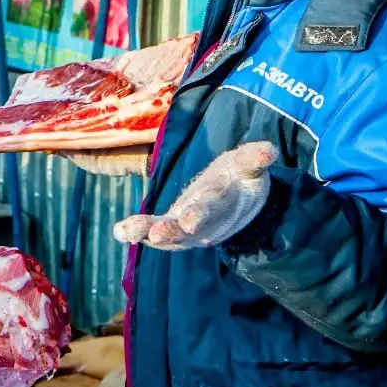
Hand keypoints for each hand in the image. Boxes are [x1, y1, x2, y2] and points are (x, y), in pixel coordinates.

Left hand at [114, 142, 277, 249]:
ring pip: (167, 234)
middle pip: (186, 229)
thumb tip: (268, 151)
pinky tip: (118, 232)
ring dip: (147, 234)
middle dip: (171, 231)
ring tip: (127, 232)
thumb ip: (255, 159)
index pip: (211, 208)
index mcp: (223, 201)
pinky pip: (154, 232)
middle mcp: (204, 220)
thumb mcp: (250, 164)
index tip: (188, 222)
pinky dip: (135, 233)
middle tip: (155, 235)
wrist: (238, 197)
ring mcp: (188, 228)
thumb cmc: (241, 176)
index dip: (199, 215)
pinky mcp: (174, 227)